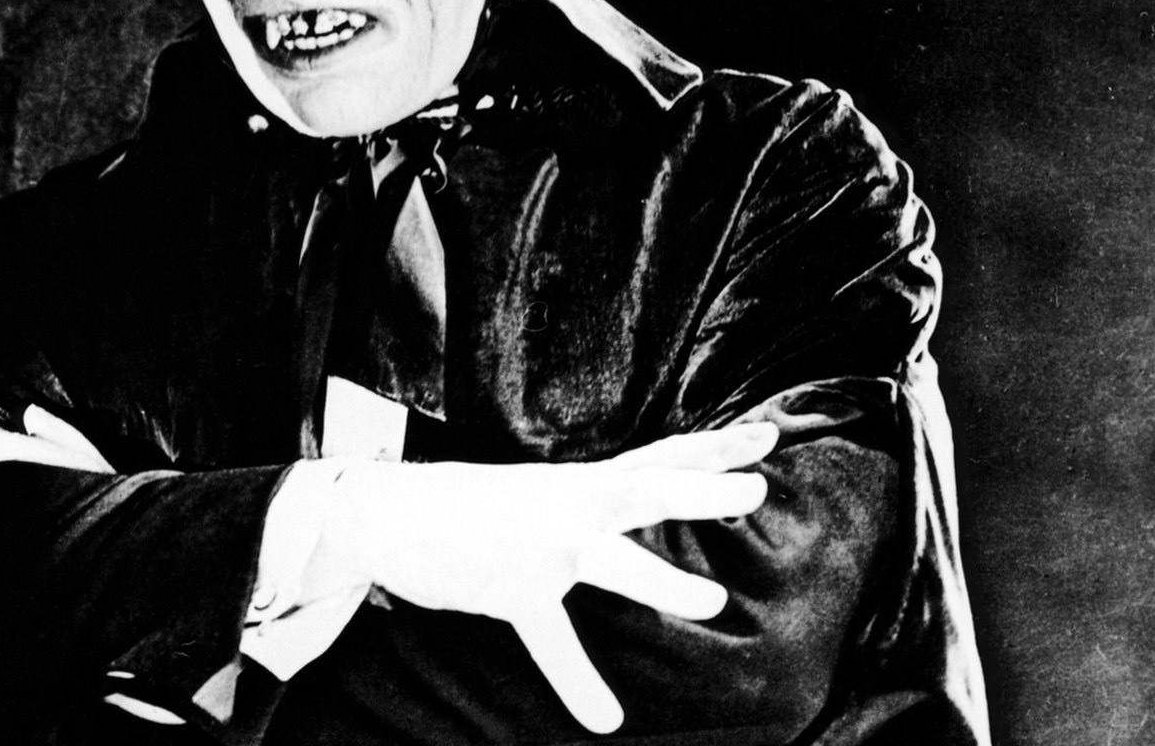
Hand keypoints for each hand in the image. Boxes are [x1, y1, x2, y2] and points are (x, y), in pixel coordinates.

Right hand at [310, 422, 777, 733]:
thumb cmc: (466, 506)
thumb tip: (621, 503)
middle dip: (700, 487)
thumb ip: (584, 500)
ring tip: (711, 599)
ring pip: (609, 559)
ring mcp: (539, 545)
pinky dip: (578, 680)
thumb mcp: (536, 493)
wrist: (387, 512)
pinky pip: (551, 638)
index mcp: (577, 482)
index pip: (658, 456)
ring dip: (660, 580)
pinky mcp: (510, 588)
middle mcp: (566, 504)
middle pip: (645, 487)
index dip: (714, 447)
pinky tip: (605, 716)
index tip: (767, 438)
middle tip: (755, 487)